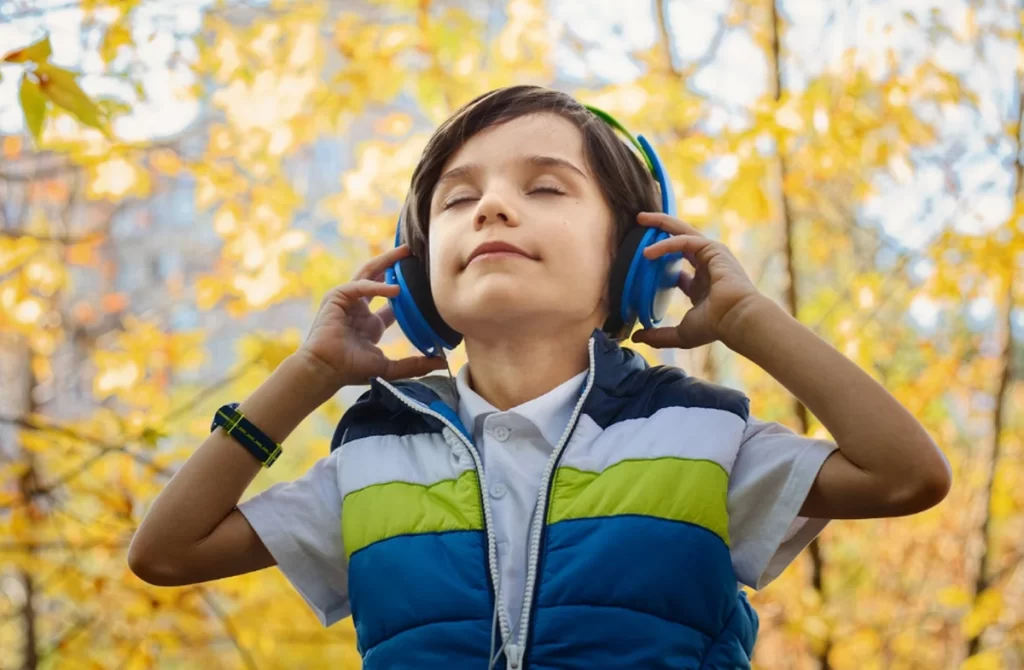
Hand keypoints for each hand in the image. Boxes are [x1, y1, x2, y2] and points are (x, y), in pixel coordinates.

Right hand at [299, 244, 447, 387]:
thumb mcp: (390, 367)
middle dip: (395, 265)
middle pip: (379, 279)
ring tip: (405, 252)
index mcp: (371, 324)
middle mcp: (360, 309)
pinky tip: (395, 289)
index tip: (426, 283)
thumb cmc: (351, 370)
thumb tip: (443, 363)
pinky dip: (377, 285)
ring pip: (368, 273)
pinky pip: (359, 285)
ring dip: (386, 261)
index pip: (392, 303)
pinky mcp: (337, 297)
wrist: (325, 370)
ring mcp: (348, 301)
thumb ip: (415, 364)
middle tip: (414, 254)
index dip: (408, 292)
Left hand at [629, 212, 763, 349]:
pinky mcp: (713, 249)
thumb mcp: (681, 333)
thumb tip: (636, 337)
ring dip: (662, 223)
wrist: (736, 319)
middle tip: (639, 222)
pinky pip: (685, 240)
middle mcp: (707, 267)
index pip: (678, 269)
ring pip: (683, 231)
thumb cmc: (715, 326)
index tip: (640, 260)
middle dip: (660, 230)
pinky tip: (648, 252)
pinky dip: (666, 243)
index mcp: (701, 286)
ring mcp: (712, 255)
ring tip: (641, 219)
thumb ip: (658, 335)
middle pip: (680, 241)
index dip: (660, 262)